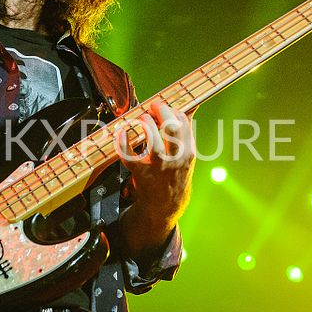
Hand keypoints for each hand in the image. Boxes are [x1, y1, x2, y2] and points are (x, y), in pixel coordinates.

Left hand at [114, 101, 195, 227]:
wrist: (166, 205)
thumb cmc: (174, 175)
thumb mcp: (186, 155)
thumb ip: (186, 133)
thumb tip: (191, 107)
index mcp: (188, 152)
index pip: (183, 122)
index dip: (171, 109)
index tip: (162, 107)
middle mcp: (175, 159)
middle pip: (171, 128)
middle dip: (161, 112)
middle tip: (152, 106)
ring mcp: (158, 167)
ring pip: (153, 141)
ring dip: (145, 124)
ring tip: (141, 118)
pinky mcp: (141, 174)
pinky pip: (129, 157)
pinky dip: (122, 143)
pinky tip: (121, 132)